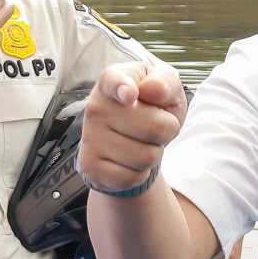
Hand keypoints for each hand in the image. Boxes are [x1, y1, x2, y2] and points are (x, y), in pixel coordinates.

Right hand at [78, 61, 185, 196]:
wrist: (133, 135)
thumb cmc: (152, 105)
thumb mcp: (167, 87)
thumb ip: (165, 82)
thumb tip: (152, 88)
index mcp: (113, 80)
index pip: (114, 80)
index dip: (123, 87)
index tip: (130, 94)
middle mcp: (96, 106)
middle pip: (156, 127)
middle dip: (167, 131)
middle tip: (155, 125)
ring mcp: (90, 137)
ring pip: (147, 157)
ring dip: (154, 153)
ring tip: (142, 141)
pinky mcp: (90, 166)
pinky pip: (133, 178)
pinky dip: (141, 173)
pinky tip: (130, 159)